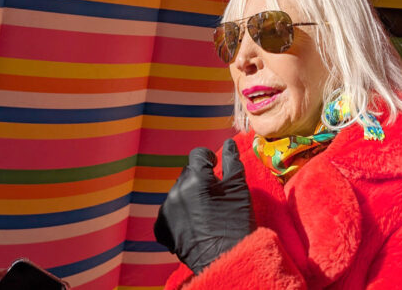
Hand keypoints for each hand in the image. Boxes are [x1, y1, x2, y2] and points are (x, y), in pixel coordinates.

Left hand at [154, 139, 253, 272]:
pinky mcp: (161, 228)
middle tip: (214, 196)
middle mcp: (176, 191)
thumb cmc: (236, 223)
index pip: (197, 155)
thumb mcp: (240, 189)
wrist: (226, 259)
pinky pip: (169, 211)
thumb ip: (232, 161)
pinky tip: (193, 225)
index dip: (208, 159)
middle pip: (187, 174)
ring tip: (204, 213)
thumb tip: (228, 142)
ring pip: (177, 192)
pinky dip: (179, 214)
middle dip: (199, 180)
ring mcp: (166, 210)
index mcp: (195, 179)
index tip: (215, 167)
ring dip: (189, 197)